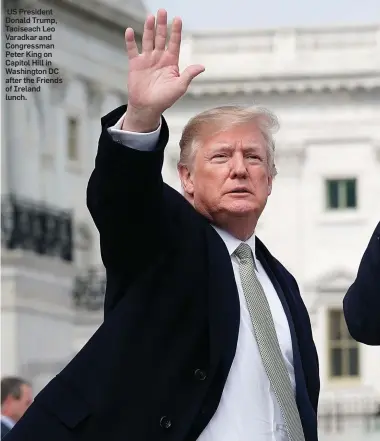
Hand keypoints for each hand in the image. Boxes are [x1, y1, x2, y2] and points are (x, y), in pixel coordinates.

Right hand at [122, 9, 204, 131]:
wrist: (147, 107)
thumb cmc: (165, 99)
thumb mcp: (180, 87)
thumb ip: (189, 75)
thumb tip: (202, 66)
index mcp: (171, 62)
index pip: (174, 43)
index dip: (176, 31)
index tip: (178, 19)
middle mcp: (159, 58)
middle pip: (161, 37)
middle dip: (162, 25)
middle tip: (163, 11)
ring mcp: (147, 60)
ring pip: (148, 40)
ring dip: (149, 29)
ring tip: (150, 17)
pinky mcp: (135, 64)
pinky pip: (132, 50)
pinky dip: (130, 41)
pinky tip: (130, 31)